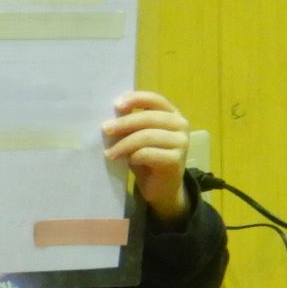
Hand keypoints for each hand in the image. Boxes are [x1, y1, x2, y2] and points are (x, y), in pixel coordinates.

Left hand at [102, 91, 190, 223]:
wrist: (161, 188)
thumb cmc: (146, 159)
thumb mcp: (137, 137)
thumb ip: (130, 124)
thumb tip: (110, 115)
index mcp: (171, 114)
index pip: (154, 99)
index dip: (135, 99)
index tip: (116, 105)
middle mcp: (180, 125)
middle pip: (148, 118)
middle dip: (124, 123)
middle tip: (105, 130)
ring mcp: (181, 142)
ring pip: (147, 136)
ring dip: (124, 144)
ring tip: (110, 152)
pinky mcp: (177, 160)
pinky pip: (149, 153)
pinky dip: (134, 156)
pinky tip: (127, 161)